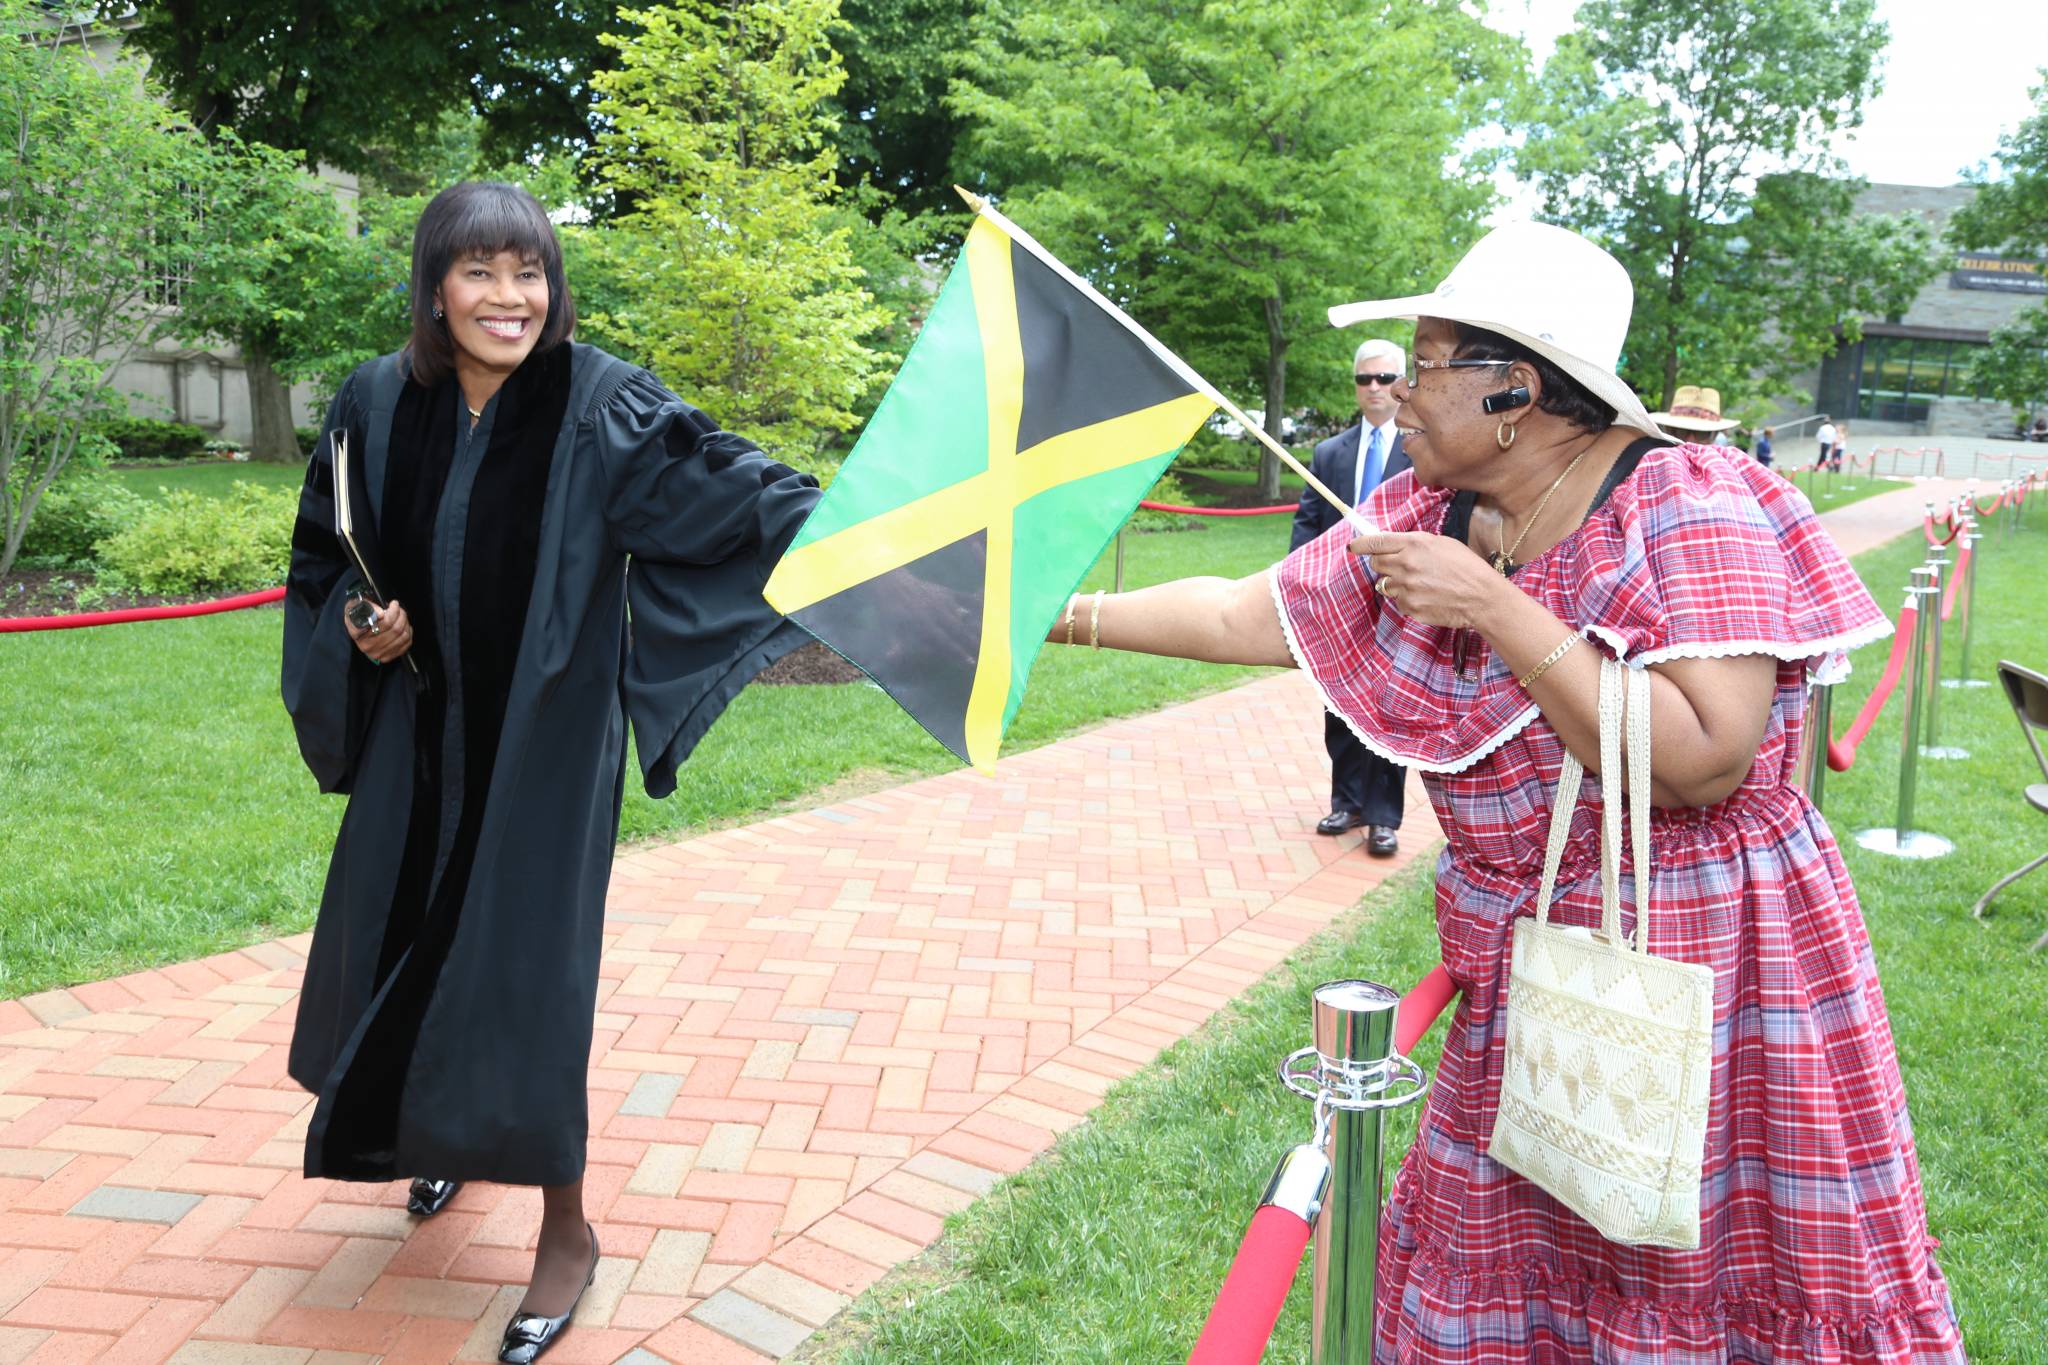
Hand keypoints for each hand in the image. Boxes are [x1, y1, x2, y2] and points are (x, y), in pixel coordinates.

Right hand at [345, 596, 413, 664]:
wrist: (357, 628)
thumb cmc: (358, 615)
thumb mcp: (356, 605)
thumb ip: (367, 606)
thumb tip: (380, 613)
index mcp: (357, 632)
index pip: (378, 624)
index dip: (390, 613)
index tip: (391, 605)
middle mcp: (367, 645)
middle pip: (394, 628)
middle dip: (400, 613)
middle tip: (397, 607)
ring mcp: (378, 653)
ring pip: (402, 635)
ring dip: (405, 621)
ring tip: (400, 615)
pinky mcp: (388, 657)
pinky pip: (406, 642)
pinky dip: (408, 631)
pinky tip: (403, 625)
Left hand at [1346, 531, 1509, 630]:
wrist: (1482, 597)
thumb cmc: (1467, 567)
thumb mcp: (1442, 543)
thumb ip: (1414, 543)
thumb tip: (1394, 546)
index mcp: (1413, 544)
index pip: (1375, 542)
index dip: (1361, 545)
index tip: (1353, 546)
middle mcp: (1405, 565)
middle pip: (1376, 564)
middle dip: (1382, 563)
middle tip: (1399, 566)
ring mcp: (1406, 588)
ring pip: (1385, 584)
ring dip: (1396, 583)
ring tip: (1421, 583)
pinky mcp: (1409, 607)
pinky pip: (1398, 601)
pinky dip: (1408, 599)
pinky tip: (1427, 597)